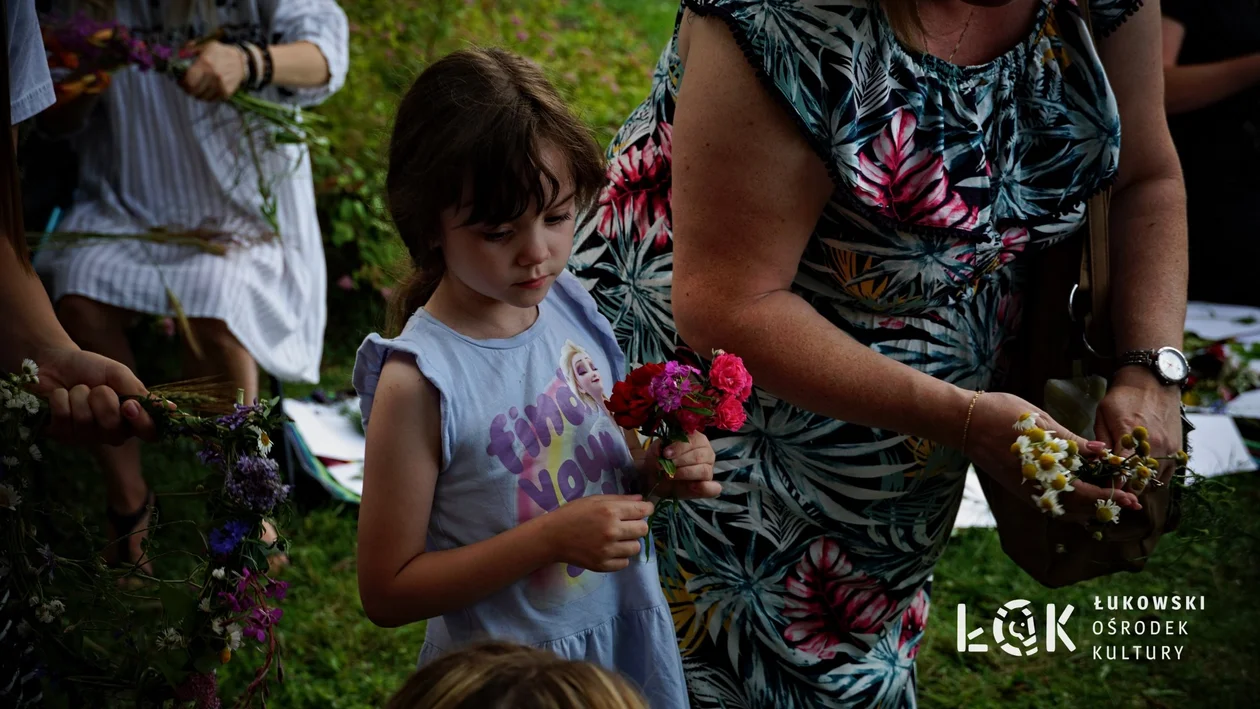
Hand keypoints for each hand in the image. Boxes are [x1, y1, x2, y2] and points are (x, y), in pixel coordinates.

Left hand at [29, 345, 162, 444]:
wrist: (55, 360)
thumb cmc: (91, 368)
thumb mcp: (119, 375)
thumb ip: (140, 392)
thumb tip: (172, 409)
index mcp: (132, 418)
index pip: (149, 433)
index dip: (142, 422)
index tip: (129, 405)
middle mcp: (112, 432)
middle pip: (113, 428)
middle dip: (102, 399)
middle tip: (96, 388)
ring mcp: (85, 437)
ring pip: (87, 421)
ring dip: (80, 395)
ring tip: (77, 389)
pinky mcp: (60, 435)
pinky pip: (64, 418)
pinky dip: (61, 398)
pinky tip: (60, 395)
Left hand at [179, 41, 246, 100]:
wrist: (241, 61)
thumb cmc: (220, 53)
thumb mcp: (206, 46)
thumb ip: (191, 50)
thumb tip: (178, 55)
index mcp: (205, 63)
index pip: (188, 81)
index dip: (182, 83)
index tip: (180, 82)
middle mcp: (213, 76)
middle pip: (193, 91)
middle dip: (188, 89)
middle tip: (187, 86)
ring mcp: (220, 85)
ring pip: (202, 97)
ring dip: (197, 94)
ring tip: (197, 89)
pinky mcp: (226, 92)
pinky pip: (211, 99)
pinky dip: (207, 97)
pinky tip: (206, 91)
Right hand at [541, 495, 653, 571]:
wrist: (552, 537)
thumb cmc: (573, 513)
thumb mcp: (595, 500)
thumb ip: (620, 499)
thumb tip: (642, 500)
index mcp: (610, 511)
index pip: (643, 511)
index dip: (646, 509)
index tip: (643, 510)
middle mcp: (612, 531)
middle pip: (643, 530)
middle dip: (638, 525)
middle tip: (627, 524)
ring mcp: (608, 550)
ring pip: (636, 547)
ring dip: (630, 542)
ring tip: (617, 538)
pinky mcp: (603, 565)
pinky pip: (625, 562)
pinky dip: (620, 556)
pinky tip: (610, 549)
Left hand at [646, 432, 720, 498]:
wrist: (654, 478)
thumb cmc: (658, 460)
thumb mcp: (654, 452)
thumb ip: (658, 448)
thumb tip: (661, 450)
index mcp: (696, 439)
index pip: (693, 440)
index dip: (679, 447)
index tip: (665, 454)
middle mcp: (706, 452)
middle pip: (698, 456)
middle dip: (680, 461)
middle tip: (664, 467)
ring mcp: (709, 469)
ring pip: (703, 470)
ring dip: (685, 473)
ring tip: (670, 476)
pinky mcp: (708, 486)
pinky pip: (713, 488)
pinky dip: (704, 488)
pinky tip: (691, 487)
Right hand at [965, 391, 1140, 523]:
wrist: (963, 421)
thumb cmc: (1001, 414)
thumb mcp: (1041, 422)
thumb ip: (1071, 440)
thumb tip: (1102, 451)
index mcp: (1043, 471)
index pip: (1086, 493)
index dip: (1111, 496)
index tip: (1133, 499)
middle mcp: (1035, 488)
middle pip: (1078, 508)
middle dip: (1105, 506)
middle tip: (1130, 503)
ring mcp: (1025, 490)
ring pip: (1064, 509)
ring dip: (1088, 508)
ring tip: (1108, 500)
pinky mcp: (1018, 487)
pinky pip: (1049, 504)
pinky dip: (1069, 504)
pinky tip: (1079, 494)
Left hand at [1096, 368, 1183, 485]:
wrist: (1152, 380)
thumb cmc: (1123, 396)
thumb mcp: (1103, 414)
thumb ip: (1102, 441)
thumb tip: (1099, 463)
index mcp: (1130, 437)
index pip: (1121, 473)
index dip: (1112, 484)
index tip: (1105, 487)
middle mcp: (1153, 447)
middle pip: (1140, 483)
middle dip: (1127, 488)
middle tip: (1116, 487)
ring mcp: (1169, 449)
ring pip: (1155, 482)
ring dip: (1141, 485)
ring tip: (1129, 480)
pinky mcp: (1178, 449)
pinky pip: (1168, 474)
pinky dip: (1156, 478)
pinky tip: (1144, 473)